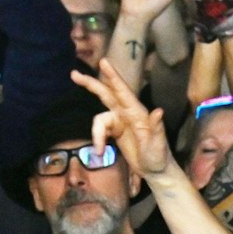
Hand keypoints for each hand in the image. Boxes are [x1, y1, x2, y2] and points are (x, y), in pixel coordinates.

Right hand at [70, 59, 171, 177]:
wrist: (155, 171)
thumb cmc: (159, 158)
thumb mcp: (158, 145)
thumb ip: (157, 128)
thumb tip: (158, 111)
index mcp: (137, 112)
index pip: (123, 91)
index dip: (112, 76)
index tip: (103, 62)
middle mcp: (127, 113)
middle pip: (106, 94)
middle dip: (90, 84)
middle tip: (73, 74)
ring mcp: (120, 121)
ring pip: (100, 119)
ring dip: (96, 134)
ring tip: (99, 152)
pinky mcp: (115, 131)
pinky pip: (100, 129)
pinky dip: (97, 139)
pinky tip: (100, 152)